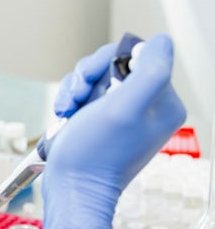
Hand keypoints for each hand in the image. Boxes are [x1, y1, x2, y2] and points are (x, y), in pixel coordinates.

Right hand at [42, 34, 185, 228]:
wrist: (70, 186)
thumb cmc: (94, 155)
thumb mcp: (126, 108)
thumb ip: (150, 71)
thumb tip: (156, 43)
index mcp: (163, 104)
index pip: (139, 56)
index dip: (111, 62)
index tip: (97, 83)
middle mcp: (145, 107)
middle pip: (114, 64)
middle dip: (88, 77)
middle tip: (78, 97)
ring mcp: (120, 113)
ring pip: (94, 77)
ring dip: (74, 88)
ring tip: (68, 110)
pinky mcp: (99, 120)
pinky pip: (84, 93)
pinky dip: (69, 100)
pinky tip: (65, 116)